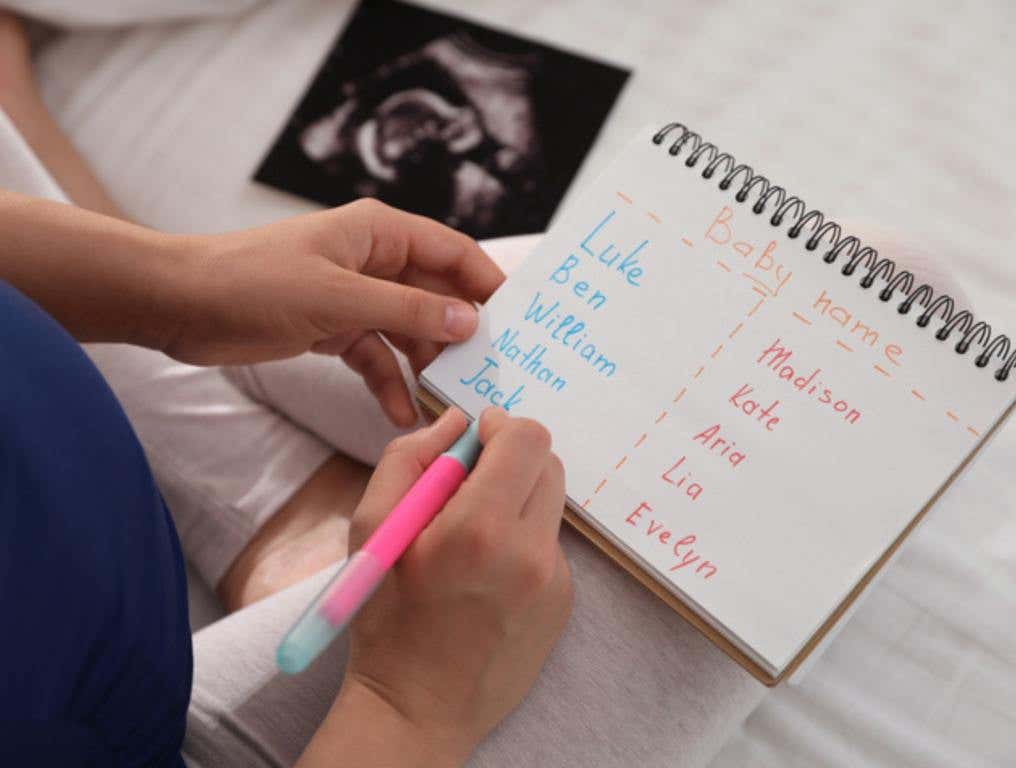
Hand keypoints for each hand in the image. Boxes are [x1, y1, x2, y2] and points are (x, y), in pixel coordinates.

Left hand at [167, 199, 504, 424]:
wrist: (180, 305)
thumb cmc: (254, 282)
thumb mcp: (339, 297)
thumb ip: (409, 309)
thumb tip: (471, 319)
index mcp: (380, 234)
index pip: (453, 253)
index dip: (488, 285)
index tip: (521, 323)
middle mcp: (375, 262)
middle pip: (436, 297)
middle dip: (461, 335)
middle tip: (491, 376)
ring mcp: (356, 296)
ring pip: (409, 332)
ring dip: (426, 366)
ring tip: (450, 405)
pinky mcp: (334, 329)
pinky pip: (376, 357)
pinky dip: (389, 383)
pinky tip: (402, 414)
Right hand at [299, 408, 571, 766]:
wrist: (418, 707)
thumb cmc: (384, 617)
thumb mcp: (371, 528)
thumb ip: (409, 458)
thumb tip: (456, 421)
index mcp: (479, 529)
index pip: (526, 439)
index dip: (500, 426)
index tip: (477, 437)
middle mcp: (530, 552)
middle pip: (548, 463)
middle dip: (511, 459)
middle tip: (469, 484)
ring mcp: (555, 581)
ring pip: (550, 503)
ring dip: (517, 499)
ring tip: (473, 537)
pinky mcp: (564, 601)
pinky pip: (550, 543)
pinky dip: (523, 539)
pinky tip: (488, 573)